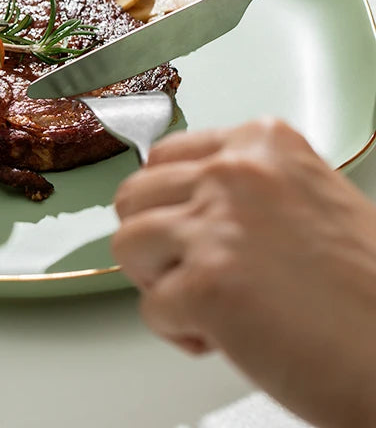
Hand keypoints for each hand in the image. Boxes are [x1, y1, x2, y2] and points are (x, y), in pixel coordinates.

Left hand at [112, 118, 375, 427]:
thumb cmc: (367, 292)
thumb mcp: (310, 200)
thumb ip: (246, 189)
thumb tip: (183, 203)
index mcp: (263, 142)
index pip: (165, 155)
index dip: (167, 201)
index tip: (182, 226)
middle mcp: (236, 171)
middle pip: (135, 195)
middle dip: (153, 238)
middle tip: (188, 269)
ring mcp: (218, 223)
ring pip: (127, 243)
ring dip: (158, 281)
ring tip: (204, 302)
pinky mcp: (207, 283)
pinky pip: (149, 308)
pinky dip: (177, 331)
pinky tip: (223, 337)